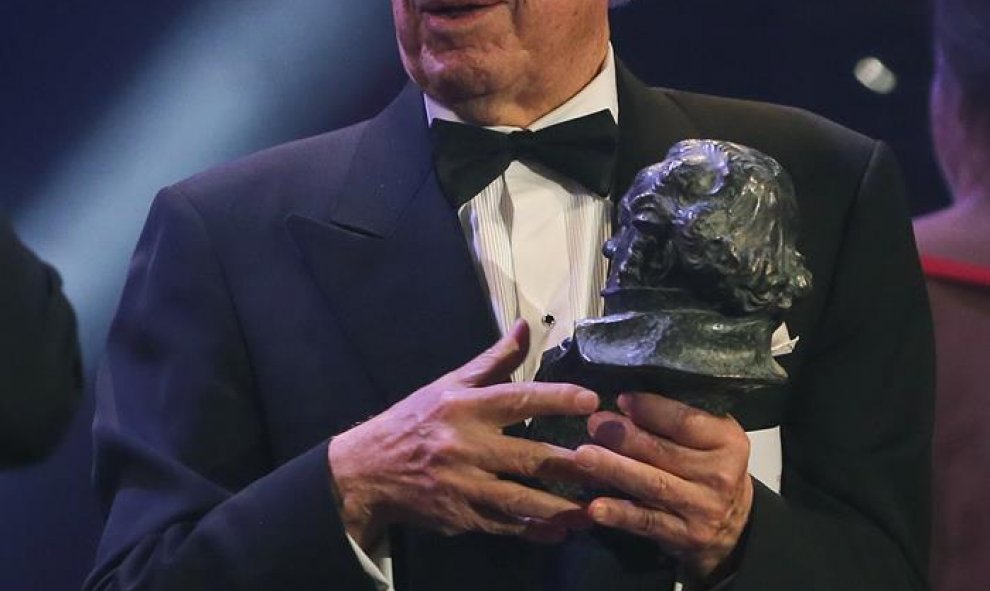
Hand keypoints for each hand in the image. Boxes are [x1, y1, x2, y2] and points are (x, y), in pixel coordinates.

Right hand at [328, 320, 597, 549]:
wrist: (367, 470)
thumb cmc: (416, 421)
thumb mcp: (450, 384)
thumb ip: (494, 360)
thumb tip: (525, 326)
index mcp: (466, 407)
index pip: (517, 398)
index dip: (556, 399)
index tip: (591, 400)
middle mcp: (466, 446)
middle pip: (528, 456)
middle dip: (572, 464)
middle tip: (611, 465)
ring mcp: (464, 485)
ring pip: (522, 499)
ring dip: (561, 507)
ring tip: (596, 509)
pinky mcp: (461, 516)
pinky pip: (505, 526)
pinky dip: (535, 530)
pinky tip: (562, 531)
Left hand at [576, 393, 752, 581]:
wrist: (734, 524)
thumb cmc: (711, 466)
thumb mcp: (710, 437)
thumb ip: (679, 418)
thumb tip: (627, 400)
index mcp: (728, 442)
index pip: (686, 421)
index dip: (651, 409)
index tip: (621, 399)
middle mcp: (720, 475)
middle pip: (664, 452)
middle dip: (624, 437)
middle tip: (593, 424)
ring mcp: (703, 508)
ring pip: (652, 485)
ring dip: (615, 470)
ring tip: (583, 455)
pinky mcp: (685, 535)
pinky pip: (647, 522)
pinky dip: (619, 514)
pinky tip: (595, 507)